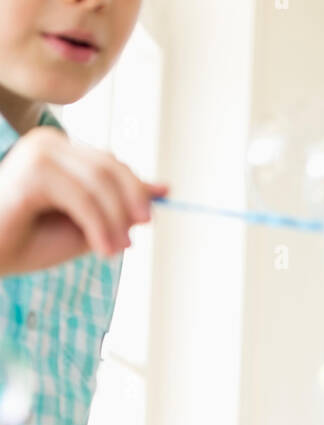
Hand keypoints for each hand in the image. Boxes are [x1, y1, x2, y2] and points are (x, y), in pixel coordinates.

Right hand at [0, 125, 168, 273]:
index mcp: (59, 151)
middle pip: (109, 166)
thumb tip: (163, 190)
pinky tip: (103, 249)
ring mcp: (39, 153)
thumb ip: (118, 208)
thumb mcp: (85, 225)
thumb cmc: (27, 242)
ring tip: (116, 250)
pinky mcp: (32, 172)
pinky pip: (82, 198)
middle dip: (130, 203)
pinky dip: (99, 226)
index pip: (110, 162)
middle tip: (134, 237)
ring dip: (115, 221)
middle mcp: (49, 143)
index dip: (135, 188)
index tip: (149, 218)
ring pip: (99, 182)